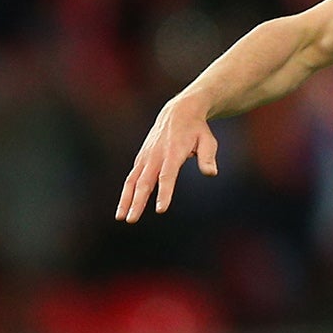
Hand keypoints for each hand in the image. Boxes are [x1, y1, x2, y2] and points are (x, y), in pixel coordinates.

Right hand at [116, 95, 218, 221]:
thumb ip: (208, 157)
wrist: (179, 112)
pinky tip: (124, 206)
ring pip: (132, 181)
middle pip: (144, 182)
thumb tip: (211, 173)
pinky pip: (131, 177)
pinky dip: (126, 191)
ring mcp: (146, 157)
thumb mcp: (208, 141)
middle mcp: (155, 156)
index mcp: (173, 153)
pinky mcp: (141, 158)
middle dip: (137, 202)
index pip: (167, 176)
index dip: (164, 193)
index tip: (161, 209)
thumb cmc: (197, 130)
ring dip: (126, 199)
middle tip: (131, 220)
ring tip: (121, 217)